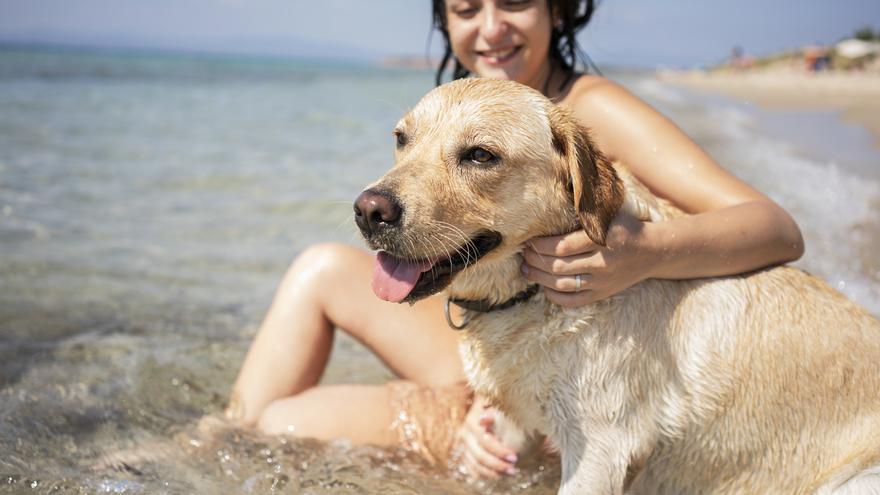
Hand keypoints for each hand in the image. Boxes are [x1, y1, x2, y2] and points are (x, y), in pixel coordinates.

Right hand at [456, 397, 518, 478]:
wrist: (487, 408)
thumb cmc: (498, 407)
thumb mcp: (498, 407)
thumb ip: (494, 412)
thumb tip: (484, 419)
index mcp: (472, 421)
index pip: (484, 441)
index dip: (499, 451)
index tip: (515, 457)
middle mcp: (465, 434)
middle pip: (479, 456)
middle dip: (498, 464)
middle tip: (514, 469)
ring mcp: (464, 445)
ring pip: (476, 465)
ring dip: (494, 473)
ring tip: (511, 472)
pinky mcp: (466, 454)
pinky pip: (473, 470)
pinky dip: (485, 475)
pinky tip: (499, 475)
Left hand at [521, 213, 654, 307]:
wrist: (653, 251)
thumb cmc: (624, 227)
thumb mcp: (608, 213)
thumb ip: (584, 210)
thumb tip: (552, 201)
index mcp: (602, 239)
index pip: (562, 246)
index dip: (540, 245)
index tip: (529, 239)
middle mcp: (602, 262)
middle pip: (558, 266)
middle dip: (535, 260)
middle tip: (524, 254)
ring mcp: (602, 281)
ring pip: (562, 284)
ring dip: (539, 278)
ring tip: (526, 269)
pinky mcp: (602, 294)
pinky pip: (573, 301)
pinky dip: (554, 296)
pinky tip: (544, 287)